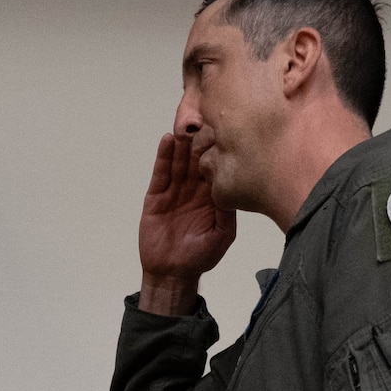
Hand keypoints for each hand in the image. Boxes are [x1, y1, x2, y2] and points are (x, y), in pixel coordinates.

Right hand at [138, 133, 237, 315]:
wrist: (171, 273)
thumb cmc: (200, 257)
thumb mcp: (222, 234)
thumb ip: (227, 211)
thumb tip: (233, 186)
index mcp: (212, 195)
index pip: (216, 165)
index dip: (219, 148)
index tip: (225, 128)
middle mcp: (194, 188)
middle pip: (196, 157)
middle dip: (200, 139)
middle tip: (204, 118)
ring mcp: (175, 190)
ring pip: (179, 161)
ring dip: (182, 142)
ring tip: (185, 124)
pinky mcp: (156, 195)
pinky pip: (160, 173)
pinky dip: (163, 156)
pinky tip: (167, 140)